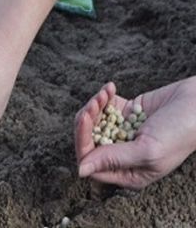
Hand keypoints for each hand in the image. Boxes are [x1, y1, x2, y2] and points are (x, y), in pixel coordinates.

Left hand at [75, 78, 195, 188]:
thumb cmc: (179, 132)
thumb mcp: (147, 150)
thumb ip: (113, 159)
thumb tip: (81, 171)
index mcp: (128, 173)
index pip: (92, 163)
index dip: (83, 141)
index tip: (85, 119)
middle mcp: (122, 155)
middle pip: (89, 140)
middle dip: (87, 120)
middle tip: (95, 102)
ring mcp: (122, 133)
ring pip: (93, 122)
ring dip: (94, 105)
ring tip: (105, 93)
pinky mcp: (125, 114)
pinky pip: (104, 107)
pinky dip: (103, 96)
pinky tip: (111, 87)